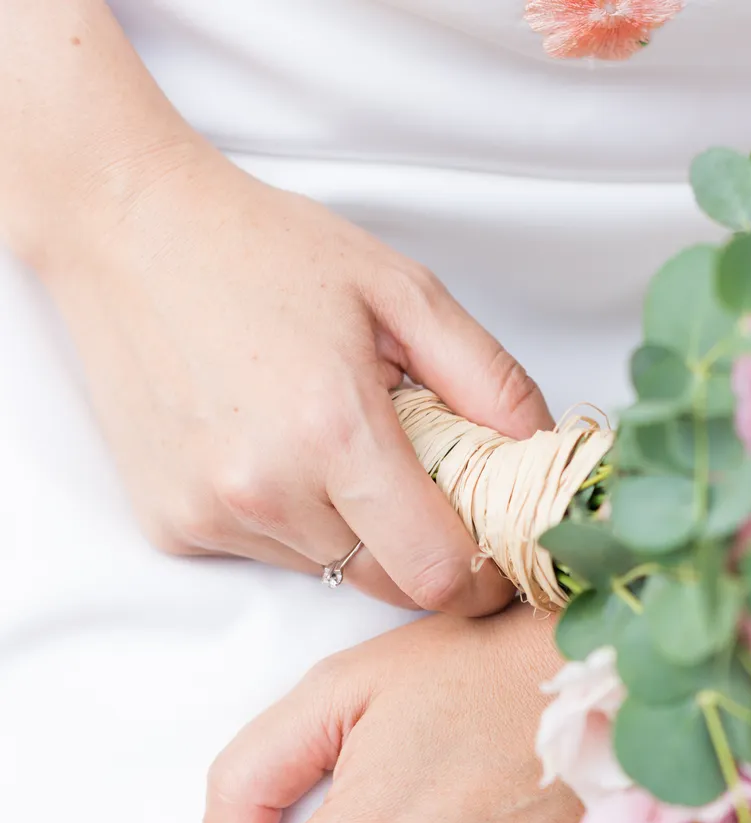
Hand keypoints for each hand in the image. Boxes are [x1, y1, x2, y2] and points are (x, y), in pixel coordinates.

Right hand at [41, 141, 550, 613]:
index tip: (495, 561)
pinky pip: (263, 552)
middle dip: (421, 556)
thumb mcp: (399, 290)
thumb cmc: (263, 250)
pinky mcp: (173, 526)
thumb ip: (488, 378)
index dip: (480, 581)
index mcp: (338, 432)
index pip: (437, 574)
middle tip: (423, 493)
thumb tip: (546, 454)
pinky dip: (284, 519)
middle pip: (387, 585)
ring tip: (325, 443)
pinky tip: (264, 447)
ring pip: (326, 570)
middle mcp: (269, 489)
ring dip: (348, 531)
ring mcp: (213, 514)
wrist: (123, 229)